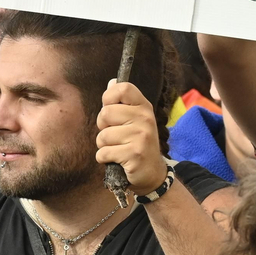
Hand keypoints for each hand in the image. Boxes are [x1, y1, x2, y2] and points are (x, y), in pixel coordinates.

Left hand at [96, 79, 166, 196]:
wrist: (152, 173)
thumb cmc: (137, 143)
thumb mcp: (134, 120)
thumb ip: (122, 103)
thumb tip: (111, 82)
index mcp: (144, 107)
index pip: (123, 88)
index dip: (109, 97)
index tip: (109, 108)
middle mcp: (145, 119)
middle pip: (106, 113)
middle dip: (103, 127)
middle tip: (114, 135)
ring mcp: (141, 137)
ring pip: (103, 136)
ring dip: (103, 146)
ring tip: (117, 149)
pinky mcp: (134, 154)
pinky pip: (104, 153)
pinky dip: (104, 158)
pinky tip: (116, 160)